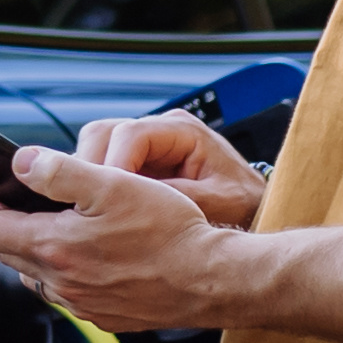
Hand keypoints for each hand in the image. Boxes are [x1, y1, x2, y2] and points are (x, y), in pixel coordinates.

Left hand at [0, 142, 245, 331]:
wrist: (213, 278)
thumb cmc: (169, 230)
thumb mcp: (112, 184)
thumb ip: (58, 172)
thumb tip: (20, 164)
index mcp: (55, 248)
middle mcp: (62, 284)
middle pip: (8, 253)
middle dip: (2, 222)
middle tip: (10, 196)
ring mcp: (83, 304)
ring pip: (37, 275)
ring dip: (32, 247)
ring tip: (48, 220)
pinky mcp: (105, 316)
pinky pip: (67, 293)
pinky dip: (62, 269)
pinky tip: (85, 251)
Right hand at [78, 106, 267, 226]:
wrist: (253, 208)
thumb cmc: (244, 203)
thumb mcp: (220, 204)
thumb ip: (182, 199)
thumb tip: (139, 204)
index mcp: (183, 130)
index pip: (129, 134)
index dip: (111, 165)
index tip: (106, 199)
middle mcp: (160, 130)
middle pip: (103, 133)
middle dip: (90, 169)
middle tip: (89, 207)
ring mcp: (146, 144)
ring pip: (96, 147)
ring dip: (89, 178)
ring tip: (94, 212)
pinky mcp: (137, 162)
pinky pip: (103, 166)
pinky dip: (96, 186)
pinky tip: (99, 212)